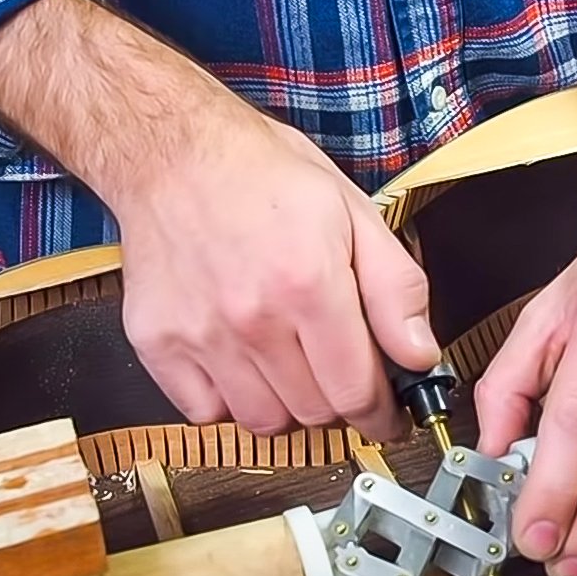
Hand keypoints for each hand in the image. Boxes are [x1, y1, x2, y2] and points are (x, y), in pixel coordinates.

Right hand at [0, 0, 440, 439]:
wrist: (173, 152)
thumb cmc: (264, 175)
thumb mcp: (354, 213)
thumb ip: (396, 289)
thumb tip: (419, 356)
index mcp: (308, 285)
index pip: (356, 392)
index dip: (381, 415)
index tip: (387, 415)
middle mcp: (252, 319)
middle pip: (313, 413)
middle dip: (338, 403)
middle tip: (338, 373)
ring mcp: (200, 335)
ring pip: (262, 422)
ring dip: (287, 406)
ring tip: (292, 366)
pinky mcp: (157, 343)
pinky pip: (204, 413)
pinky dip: (229, 402)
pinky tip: (242, 363)